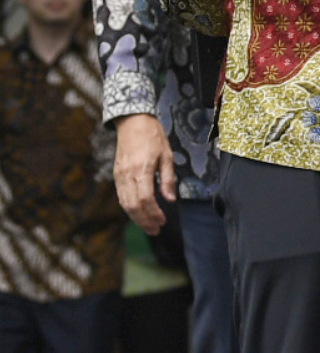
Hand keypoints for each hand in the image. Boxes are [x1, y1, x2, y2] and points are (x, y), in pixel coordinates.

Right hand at [114, 114, 174, 232]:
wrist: (132, 122)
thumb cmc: (153, 137)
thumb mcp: (167, 156)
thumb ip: (168, 179)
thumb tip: (170, 199)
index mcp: (141, 169)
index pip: (145, 199)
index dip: (153, 213)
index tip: (163, 221)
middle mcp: (127, 174)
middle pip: (132, 205)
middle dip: (144, 220)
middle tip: (156, 230)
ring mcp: (119, 175)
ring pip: (124, 203)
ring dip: (136, 217)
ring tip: (149, 227)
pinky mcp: (116, 174)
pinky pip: (121, 195)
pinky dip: (129, 208)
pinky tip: (139, 213)